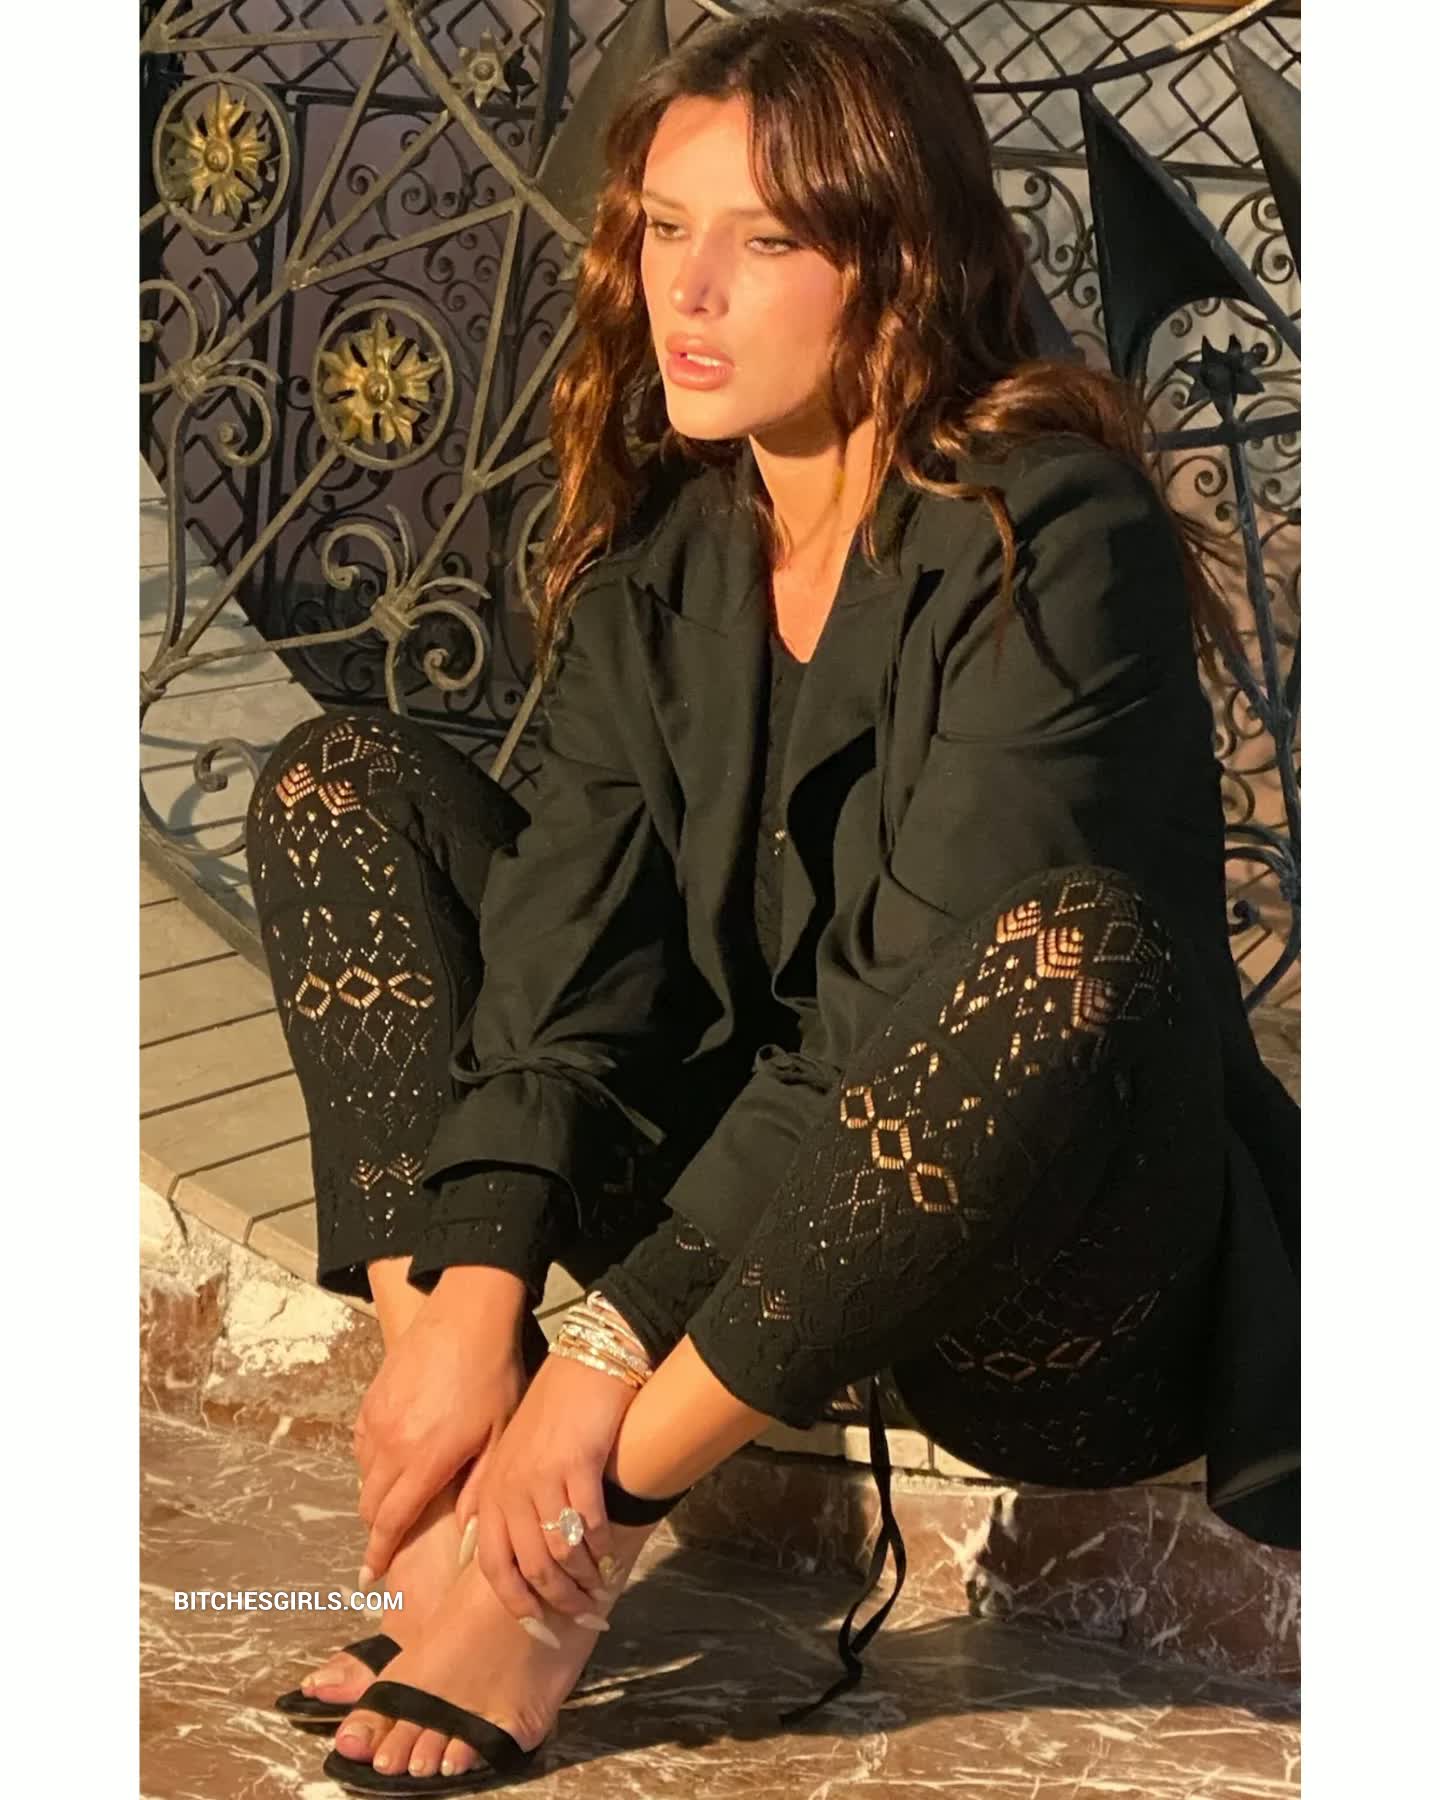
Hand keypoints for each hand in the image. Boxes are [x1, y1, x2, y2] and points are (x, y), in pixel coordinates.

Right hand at [354, 1266, 529, 1584]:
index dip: (379, 1554)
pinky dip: (371, 1460)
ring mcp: (377, 1418)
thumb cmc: (493, 1373)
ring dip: (376, 1494)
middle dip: (377, 1529)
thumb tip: (469, 1536)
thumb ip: (479, 1488)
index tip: (369, 1579)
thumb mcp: (498, 1435)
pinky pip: (362, 1442)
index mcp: (424, 1460)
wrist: (466, 1314)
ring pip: (364, 1474)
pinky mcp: (372, 1396)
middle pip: (371, 1504)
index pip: (391, 1521)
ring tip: (397, 1501)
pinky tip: (392, 1458)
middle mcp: (391, 1443)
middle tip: (387, 1544)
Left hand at [462, 1352, 634, 1623]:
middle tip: (584, 1614)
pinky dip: (602, 1546)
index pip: (493, 1565)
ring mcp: (542, 1478)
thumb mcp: (515, 1455)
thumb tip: (495, 1551)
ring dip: (584, 1578)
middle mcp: (510, 1490)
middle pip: (531, 1568)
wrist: (586, 1365)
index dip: (515, 1602)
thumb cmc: (553, 1412)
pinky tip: (612, 1552)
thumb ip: (503, 1502)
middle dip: (559, 1600)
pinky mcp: (575, 1466)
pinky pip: (590, 1524)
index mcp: (491, 1491)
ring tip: (602, 1587)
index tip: (538, 1625)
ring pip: (561, 1553)